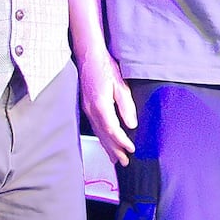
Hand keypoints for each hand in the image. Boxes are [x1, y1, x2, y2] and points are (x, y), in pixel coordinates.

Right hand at [76, 48, 137, 164]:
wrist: (89, 57)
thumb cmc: (106, 69)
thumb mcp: (120, 85)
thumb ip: (126, 106)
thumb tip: (131, 125)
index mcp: (101, 106)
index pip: (112, 129)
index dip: (121, 141)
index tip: (131, 149)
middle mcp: (92, 110)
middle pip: (104, 135)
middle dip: (114, 150)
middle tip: (124, 162)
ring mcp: (88, 109)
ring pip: (98, 133)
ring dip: (107, 147)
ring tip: (116, 159)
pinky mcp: (88, 107)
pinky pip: (95, 127)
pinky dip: (102, 137)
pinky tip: (106, 142)